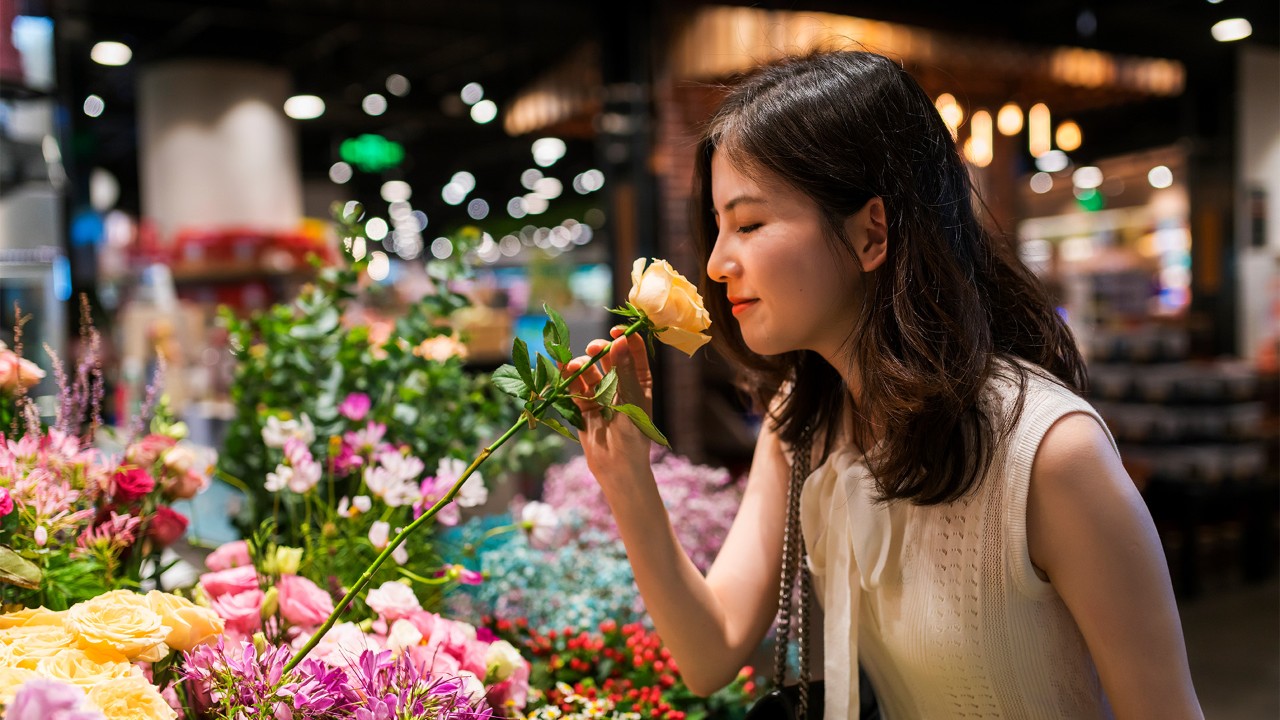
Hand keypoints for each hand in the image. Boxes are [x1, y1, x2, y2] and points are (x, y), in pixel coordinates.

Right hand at [562, 325, 654, 489]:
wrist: (617, 467)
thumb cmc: (633, 435)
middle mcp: (620, 384)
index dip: (626, 337)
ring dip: (581, 365)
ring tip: (574, 367)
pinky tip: (560, 366)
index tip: (616, 330)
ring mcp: (601, 394)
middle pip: (608, 357)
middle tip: (593, 349)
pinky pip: (574, 386)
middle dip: (599, 349)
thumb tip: (619, 341)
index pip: (634, 351)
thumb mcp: (631, 400)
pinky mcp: (583, 405)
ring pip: (589, 371)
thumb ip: (622, 371)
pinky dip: (566, 376)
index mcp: (639, 381)